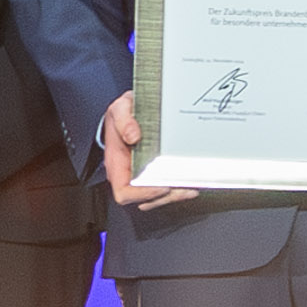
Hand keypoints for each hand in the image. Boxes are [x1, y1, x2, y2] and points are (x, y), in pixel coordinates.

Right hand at [101, 92, 192, 212]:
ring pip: (157, 197)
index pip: (124, 192)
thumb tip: (133, 135)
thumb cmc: (123, 114)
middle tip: (183, 186)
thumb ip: (124, 120)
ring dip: (175, 195)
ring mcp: (140, 175)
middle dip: (166, 196)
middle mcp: (127, 173)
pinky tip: (190, 182)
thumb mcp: (120, 108)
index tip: (161, 186)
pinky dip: (177, 188)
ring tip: (191, 187)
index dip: (143, 194)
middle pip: (144, 199)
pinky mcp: (152, 172)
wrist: (129, 111)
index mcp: (116, 163)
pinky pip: (164, 188)